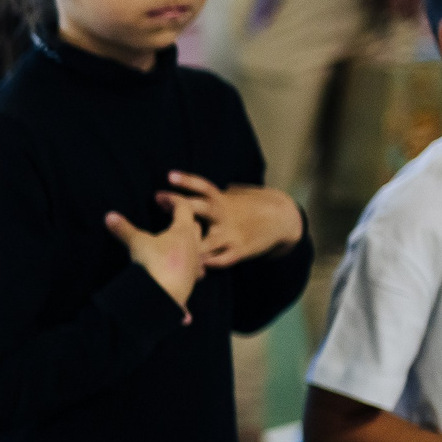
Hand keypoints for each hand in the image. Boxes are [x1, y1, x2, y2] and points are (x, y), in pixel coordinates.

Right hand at [105, 206, 204, 316]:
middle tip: (167, 216)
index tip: (158, 198)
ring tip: (173, 242)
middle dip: (182, 218)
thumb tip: (109, 216)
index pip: (183, 206)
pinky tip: (182, 267)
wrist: (164, 296)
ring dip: (187, 241)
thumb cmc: (154, 264)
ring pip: (198, 245)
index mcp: (183, 230)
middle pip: (193, 224)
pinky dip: (190, 263)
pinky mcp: (193, 279)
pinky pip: (196, 267)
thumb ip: (123, 229)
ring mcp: (196, 262)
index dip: (171, 199)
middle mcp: (195, 244)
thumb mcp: (136, 243)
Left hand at [160, 174, 304, 266]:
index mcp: (222, 200)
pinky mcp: (240, 250)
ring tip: (170, 243)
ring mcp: (231, 233)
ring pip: (206, 239)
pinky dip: (209, 262)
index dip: (187, 180)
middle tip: (159, 199)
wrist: (282, 220)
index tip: (169, 175)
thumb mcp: (233, 196)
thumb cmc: (250, 207)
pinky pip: (222, 259)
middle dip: (178, 203)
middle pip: (200, 207)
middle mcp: (224, 214)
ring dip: (189, 242)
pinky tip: (196, 266)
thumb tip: (187, 184)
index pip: (203, 187)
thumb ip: (212, 194)